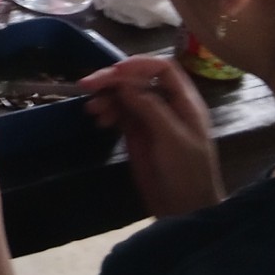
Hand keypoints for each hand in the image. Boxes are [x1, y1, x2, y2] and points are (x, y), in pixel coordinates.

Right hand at [79, 54, 222, 218]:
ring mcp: (150, 119)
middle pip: (138, 79)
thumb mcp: (173, 139)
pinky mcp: (136, 134)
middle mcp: (166, 105)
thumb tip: (125, 81)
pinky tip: (99, 120)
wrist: (184, 209)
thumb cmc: (187, 173)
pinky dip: (107, 112)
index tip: (114, 72)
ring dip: (107, 97)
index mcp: (184, 101)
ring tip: (92, 110)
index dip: (139, 64)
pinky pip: (119, 114)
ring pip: (125, 96)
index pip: (163, 68)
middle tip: (88, 85)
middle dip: (114, 79)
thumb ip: (151, 108)